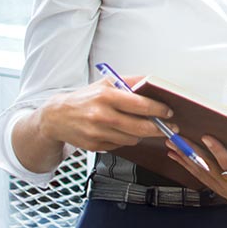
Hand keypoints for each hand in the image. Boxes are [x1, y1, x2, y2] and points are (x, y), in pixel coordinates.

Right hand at [38, 76, 174, 151]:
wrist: (56, 117)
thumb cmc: (85, 98)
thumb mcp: (106, 83)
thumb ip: (130, 81)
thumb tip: (153, 81)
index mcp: (106, 96)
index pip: (140, 105)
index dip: (158, 110)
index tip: (169, 112)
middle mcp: (102, 115)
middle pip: (140, 127)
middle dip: (159, 128)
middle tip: (170, 127)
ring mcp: (97, 133)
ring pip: (132, 138)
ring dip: (141, 134)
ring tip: (141, 126)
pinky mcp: (95, 146)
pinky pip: (120, 145)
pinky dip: (126, 139)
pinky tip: (121, 131)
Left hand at [166, 135, 226, 203]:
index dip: (219, 152)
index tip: (207, 137)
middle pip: (209, 169)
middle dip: (192, 153)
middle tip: (178, 140)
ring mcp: (222, 189)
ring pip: (200, 173)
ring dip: (184, 159)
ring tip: (171, 145)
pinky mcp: (216, 187)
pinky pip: (198, 175)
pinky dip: (186, 165)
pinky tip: (176, 155)